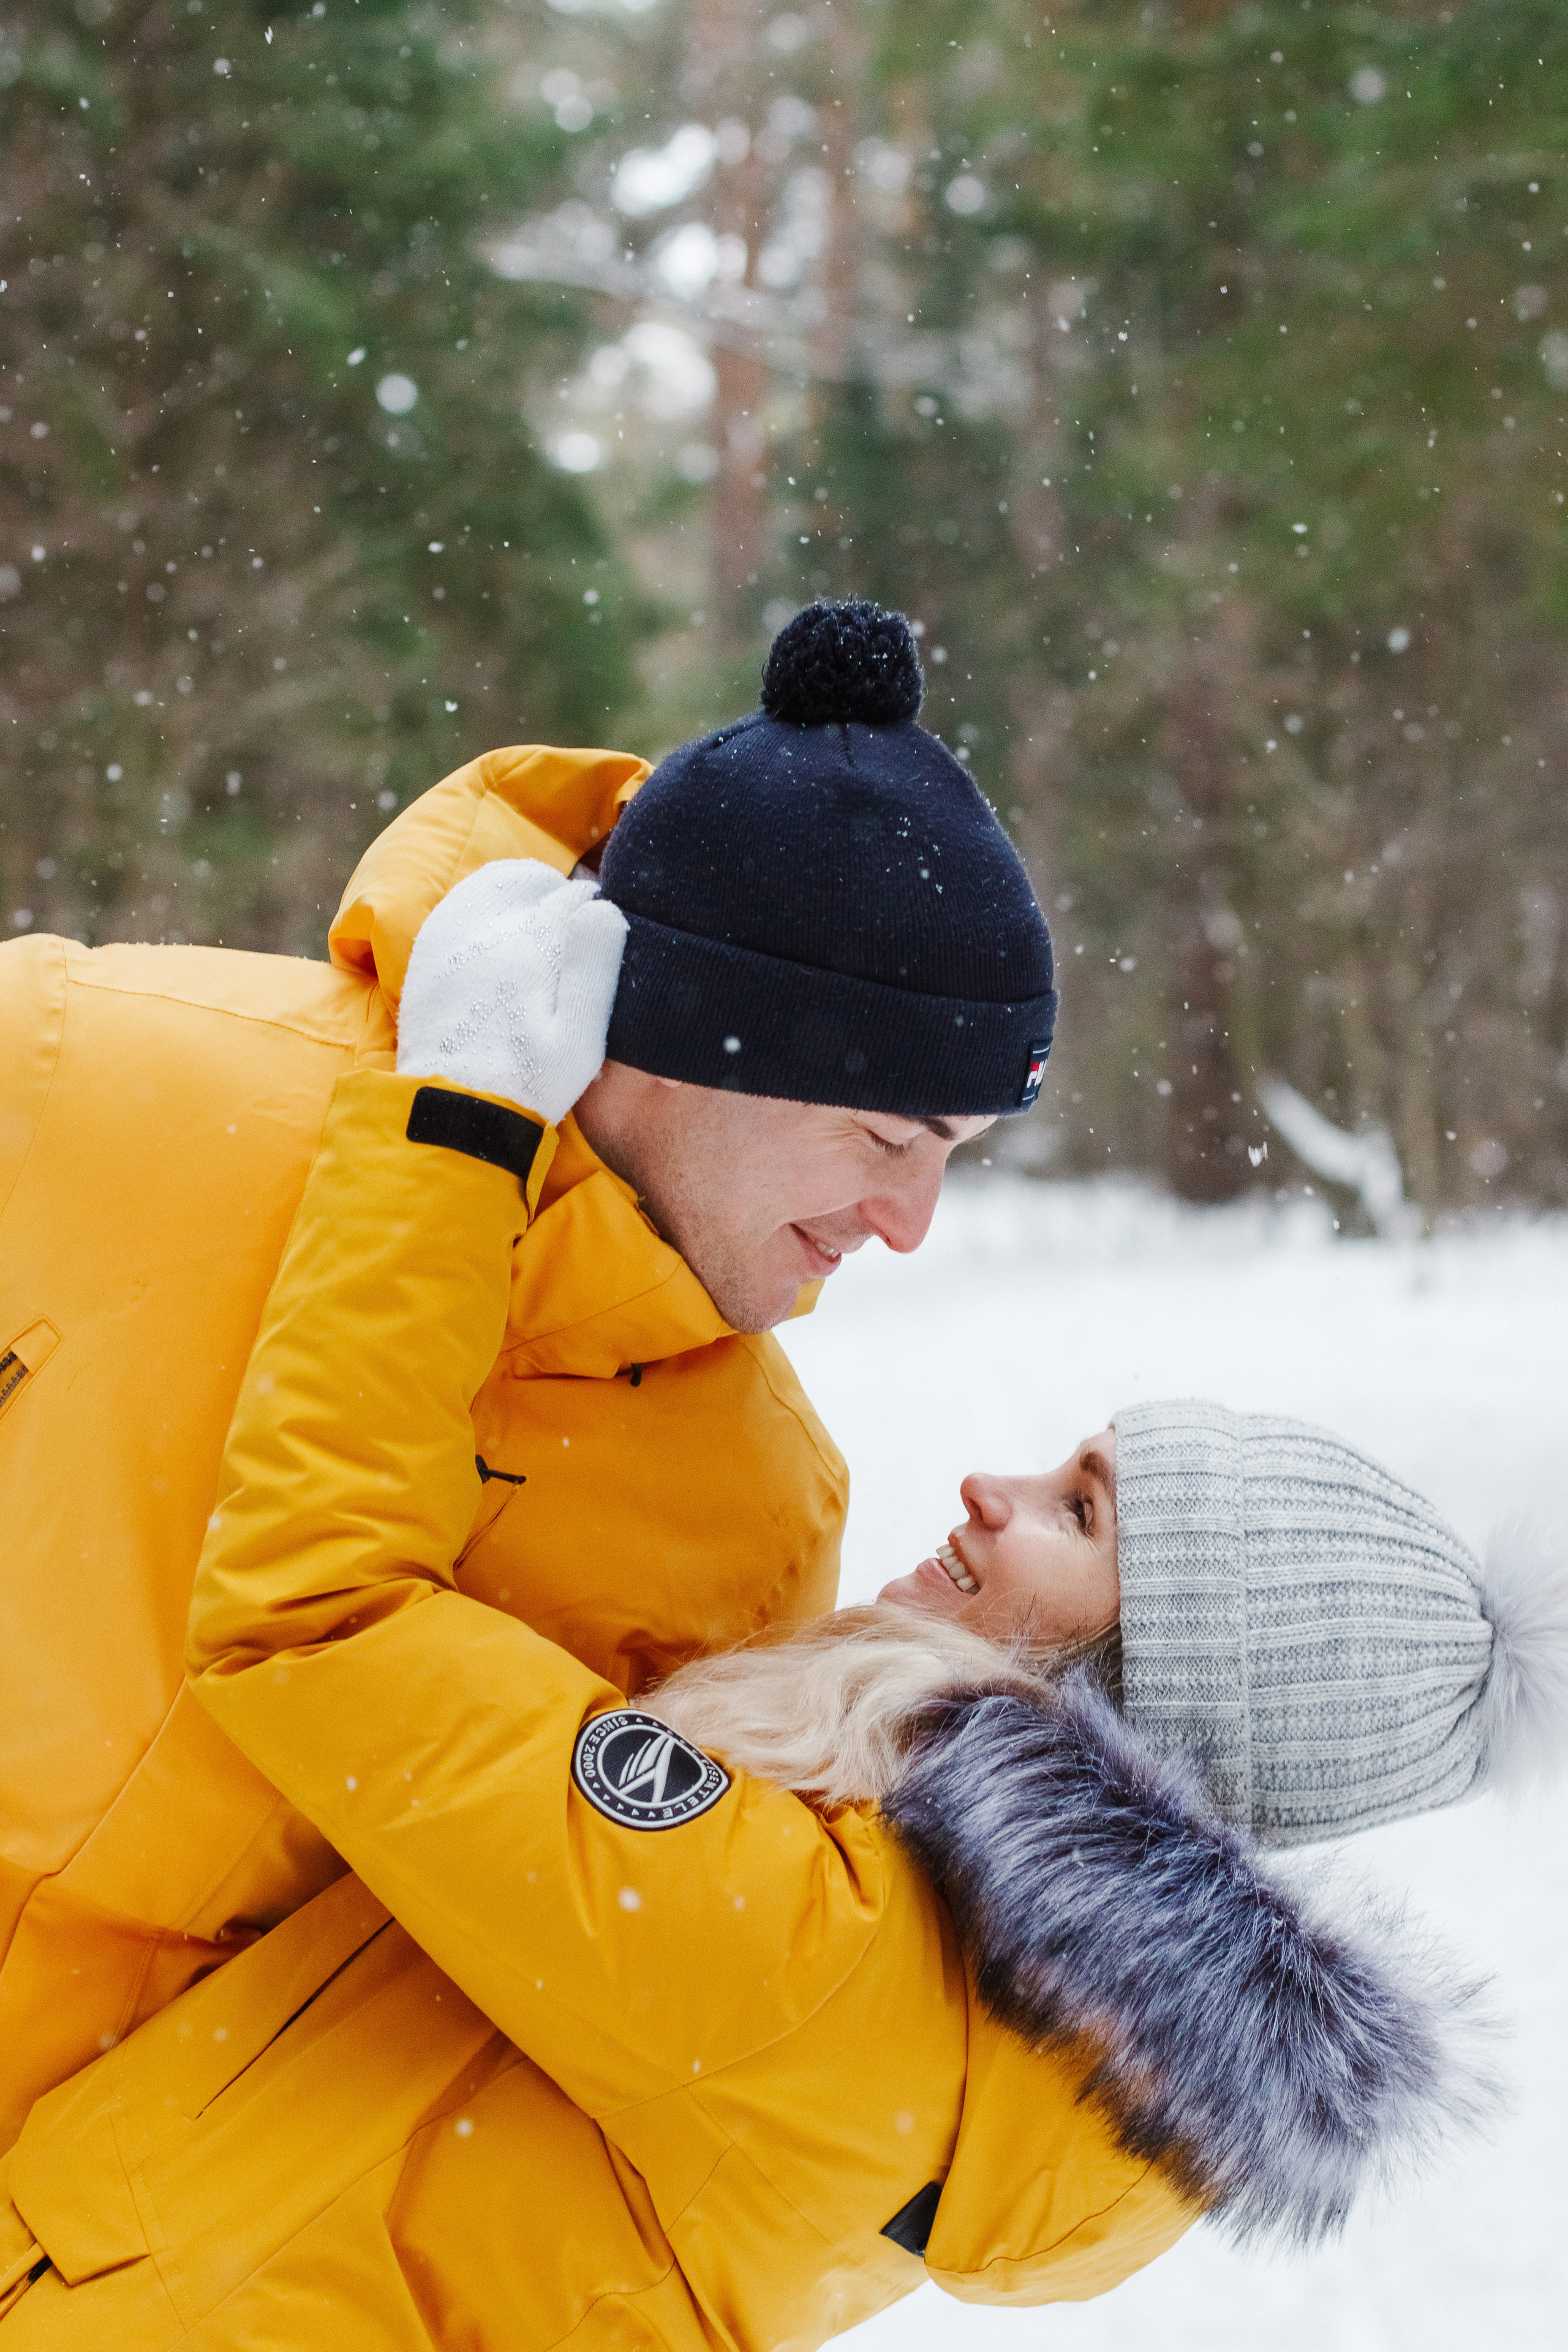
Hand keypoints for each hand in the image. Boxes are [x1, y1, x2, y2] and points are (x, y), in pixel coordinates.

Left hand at [396, 860, 627, 1126]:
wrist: (455, 1110)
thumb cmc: (529, 1080)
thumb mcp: (580, 1036)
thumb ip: (593, 968)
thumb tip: (601, 909)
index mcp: (529, 947)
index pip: (570, 898)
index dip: (593, 909)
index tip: (601, 927)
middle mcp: (483, 931)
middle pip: (524, 880)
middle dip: (551, 892)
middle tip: (568, 922)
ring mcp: (448, 942)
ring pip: (486, 888)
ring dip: (515, 896)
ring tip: (534, 928)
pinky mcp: (427, 958)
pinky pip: (456, 910)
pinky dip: (481, 912)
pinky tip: (496, 942)